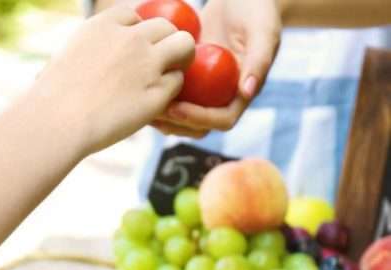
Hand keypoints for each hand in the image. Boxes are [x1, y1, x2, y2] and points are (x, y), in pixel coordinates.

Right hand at [33, 6, 194, 155]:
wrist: (59, 121)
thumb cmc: (53, 98)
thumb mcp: (66, 57)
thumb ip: (86, 52)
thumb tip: (80, 63)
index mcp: (105, 25)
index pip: (135, 16)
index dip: (138, 33)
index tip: (134, 50)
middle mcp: (131, 39)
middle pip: (165, 26)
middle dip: (166, 42)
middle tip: (161, 63)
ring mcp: (147, 65)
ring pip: (184, 46)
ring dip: (181, 59)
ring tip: (170, 76)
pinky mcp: (156, 93)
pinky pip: (177, 82)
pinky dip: (171, 90)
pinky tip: (159, 101)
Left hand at [154, 0, 281, 136]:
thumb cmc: (255, 8)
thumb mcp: (263, 29)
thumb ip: (260, 59)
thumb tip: (246, 93)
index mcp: (242, 94)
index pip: (222, 121)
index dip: (199, 119)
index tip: (176, 107)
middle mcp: (222, 97)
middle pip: (198, 126)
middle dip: (176, 123)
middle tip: (153, 111)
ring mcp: (204, 92)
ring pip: (182, 117)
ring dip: (163, 117)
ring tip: (141, 105)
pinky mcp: (189, 81)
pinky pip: (172, 96)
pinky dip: (156, 96)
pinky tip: (138, 88)